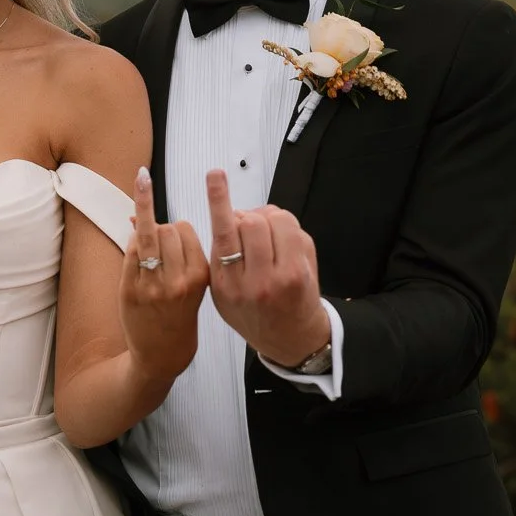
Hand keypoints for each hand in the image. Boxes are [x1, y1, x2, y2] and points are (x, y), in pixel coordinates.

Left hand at [119, 167, 209, 390]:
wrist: (163, 354)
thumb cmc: (180, 315)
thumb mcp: (194, 284)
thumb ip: (180, 250)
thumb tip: (143, 213)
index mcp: (200, 276)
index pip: (185, 229)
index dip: (177, 228)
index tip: (175, 235)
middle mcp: (178, 280)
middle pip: (165, 229)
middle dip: (160, 228)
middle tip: (159, 242)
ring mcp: (153, 286)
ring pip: (146, 235)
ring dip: (143, 228)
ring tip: (141, 229)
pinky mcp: (130, 290)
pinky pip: (129, 252)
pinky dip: (131, 244)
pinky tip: (135, 249)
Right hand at [204, 168, 330, 367]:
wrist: (290, 339)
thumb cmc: (254, 315)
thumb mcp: (222, 295)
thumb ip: (220, 257)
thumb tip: (230, 217)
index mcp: (225, 285)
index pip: (222, 234)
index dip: (219, 200)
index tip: (216, 176)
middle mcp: (251, 282)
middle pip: (249, 222)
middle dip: (248, 217)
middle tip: (249, 229)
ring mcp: (279, 277)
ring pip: (273, 220)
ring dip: (268, 218)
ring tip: (267, 234)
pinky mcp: (300, 271)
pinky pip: (292, 228)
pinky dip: (286, 225)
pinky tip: (283, 240)